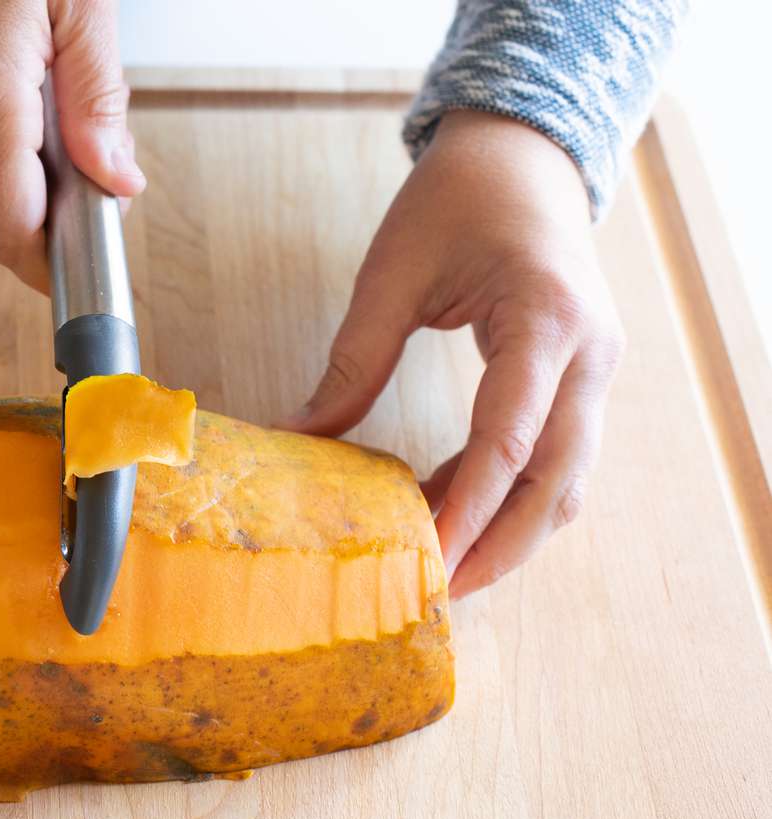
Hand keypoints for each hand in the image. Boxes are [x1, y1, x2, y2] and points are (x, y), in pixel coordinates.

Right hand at [0, 0, 144, 290]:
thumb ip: (98, 98)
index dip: (58, 267)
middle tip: (98, 149)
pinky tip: (19, 82)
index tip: (97, 270)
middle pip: (7, 217)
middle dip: (59, 205)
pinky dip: (4, 138)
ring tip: (52, 89)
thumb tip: (117, 181)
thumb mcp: (76, 0)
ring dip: (33, 167)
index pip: (15, 235)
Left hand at [281, 110, 624, 599]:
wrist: (522, 153)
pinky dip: (507, 495)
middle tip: (436, 593)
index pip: (510, 441)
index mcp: (547, 320)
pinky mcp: (579, 379)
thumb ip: (352, 362)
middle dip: (500, 548)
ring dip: (509, 531)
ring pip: (566, 482)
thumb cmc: (457, 198)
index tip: (427, 561)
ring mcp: (594, 370)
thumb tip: (295, 437)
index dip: (468, 510)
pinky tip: (448, 509)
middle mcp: (589, 355)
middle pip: (558, 483)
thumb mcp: (391, 273)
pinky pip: (554, 458)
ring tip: (438, 565)